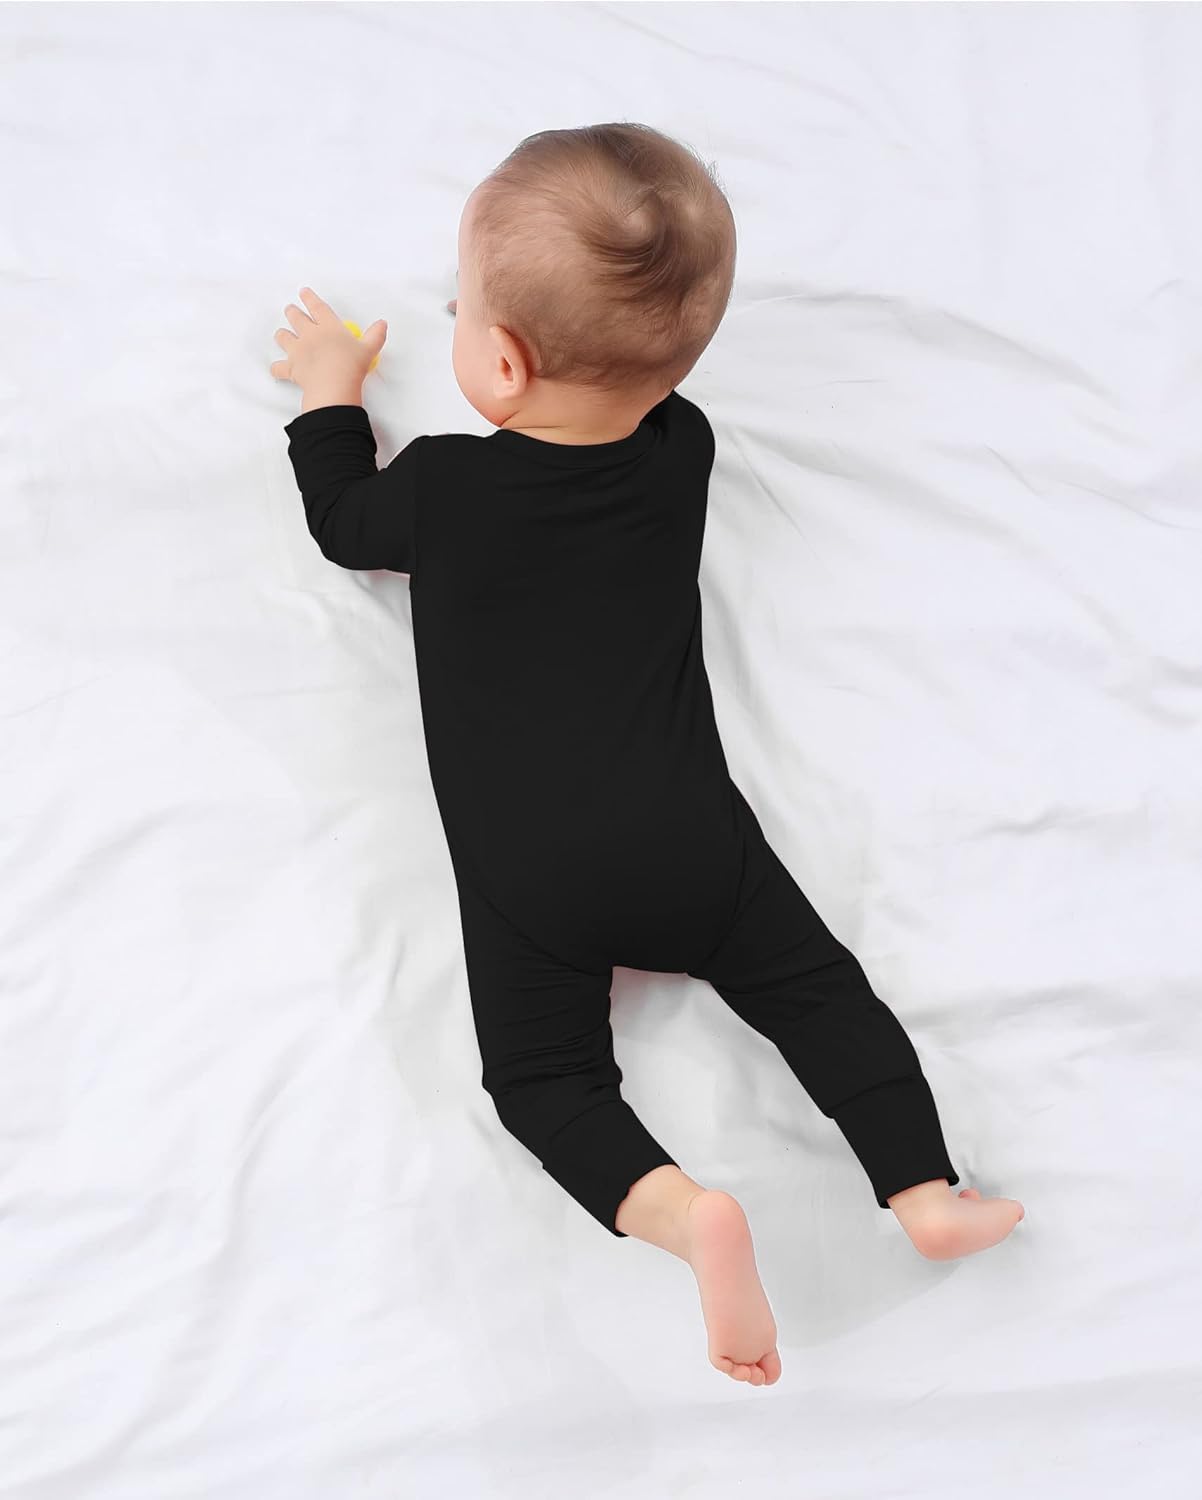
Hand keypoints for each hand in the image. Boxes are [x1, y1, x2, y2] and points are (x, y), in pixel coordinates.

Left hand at [270, 287, 385, 387]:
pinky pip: (279, 367)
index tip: (303, 292)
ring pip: (283, 337)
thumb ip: (375, 335)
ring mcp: (298, 350)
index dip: (309, 297)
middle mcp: (310, 335)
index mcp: (328, 326)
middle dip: (292, 312)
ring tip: (282, 335)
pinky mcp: (291, 368)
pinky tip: (277, 369)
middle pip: (295, 317)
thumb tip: (382, 324)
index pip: (317, 307)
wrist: (333, 385)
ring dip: (282, 335)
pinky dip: (277, 369)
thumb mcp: (369, 349)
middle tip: (290, 309)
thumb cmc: (350, 366)